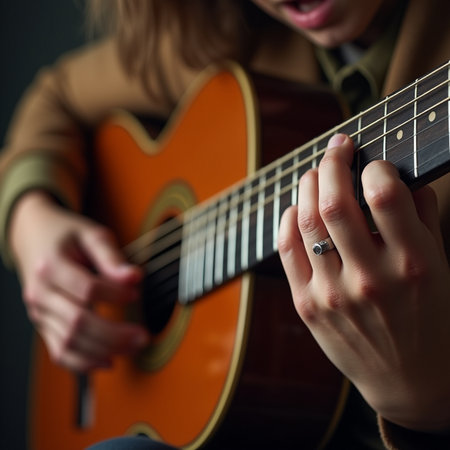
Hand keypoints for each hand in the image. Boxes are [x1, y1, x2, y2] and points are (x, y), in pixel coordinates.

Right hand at [10, 191, 148, 371]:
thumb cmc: (66, 235)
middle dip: (114, 334)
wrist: (34, 238)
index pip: (86, 289)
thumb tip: (135, 277)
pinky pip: (60, 352)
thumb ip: (112, 256)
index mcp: (50, 266)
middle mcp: (40, 293)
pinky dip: (84, 362)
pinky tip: (110, 361)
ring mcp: (39, 313)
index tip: (137, 292)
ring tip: (134, 347)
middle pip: (77, 322)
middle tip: (144, 336)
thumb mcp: (91, 234)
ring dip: (105, 350)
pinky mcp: (43, 326)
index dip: (115, 294)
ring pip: (69, 343)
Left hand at [278, 134, 449, 431]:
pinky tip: (296, 208)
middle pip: (334, 202)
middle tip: (337, 148)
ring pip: (305, 222)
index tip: (373, 163)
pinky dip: (287, 220)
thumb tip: (401, 176)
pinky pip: (286, 250)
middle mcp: (369, 279)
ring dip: (307, 186)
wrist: (409, 381)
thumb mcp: (441, 269)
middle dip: (332, 163)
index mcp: (412, 266)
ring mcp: (332, 295)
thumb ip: (422, 219)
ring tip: (315, 173)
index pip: (385, 195)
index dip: (375, 166)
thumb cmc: (430, 320)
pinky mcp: (307, 306)